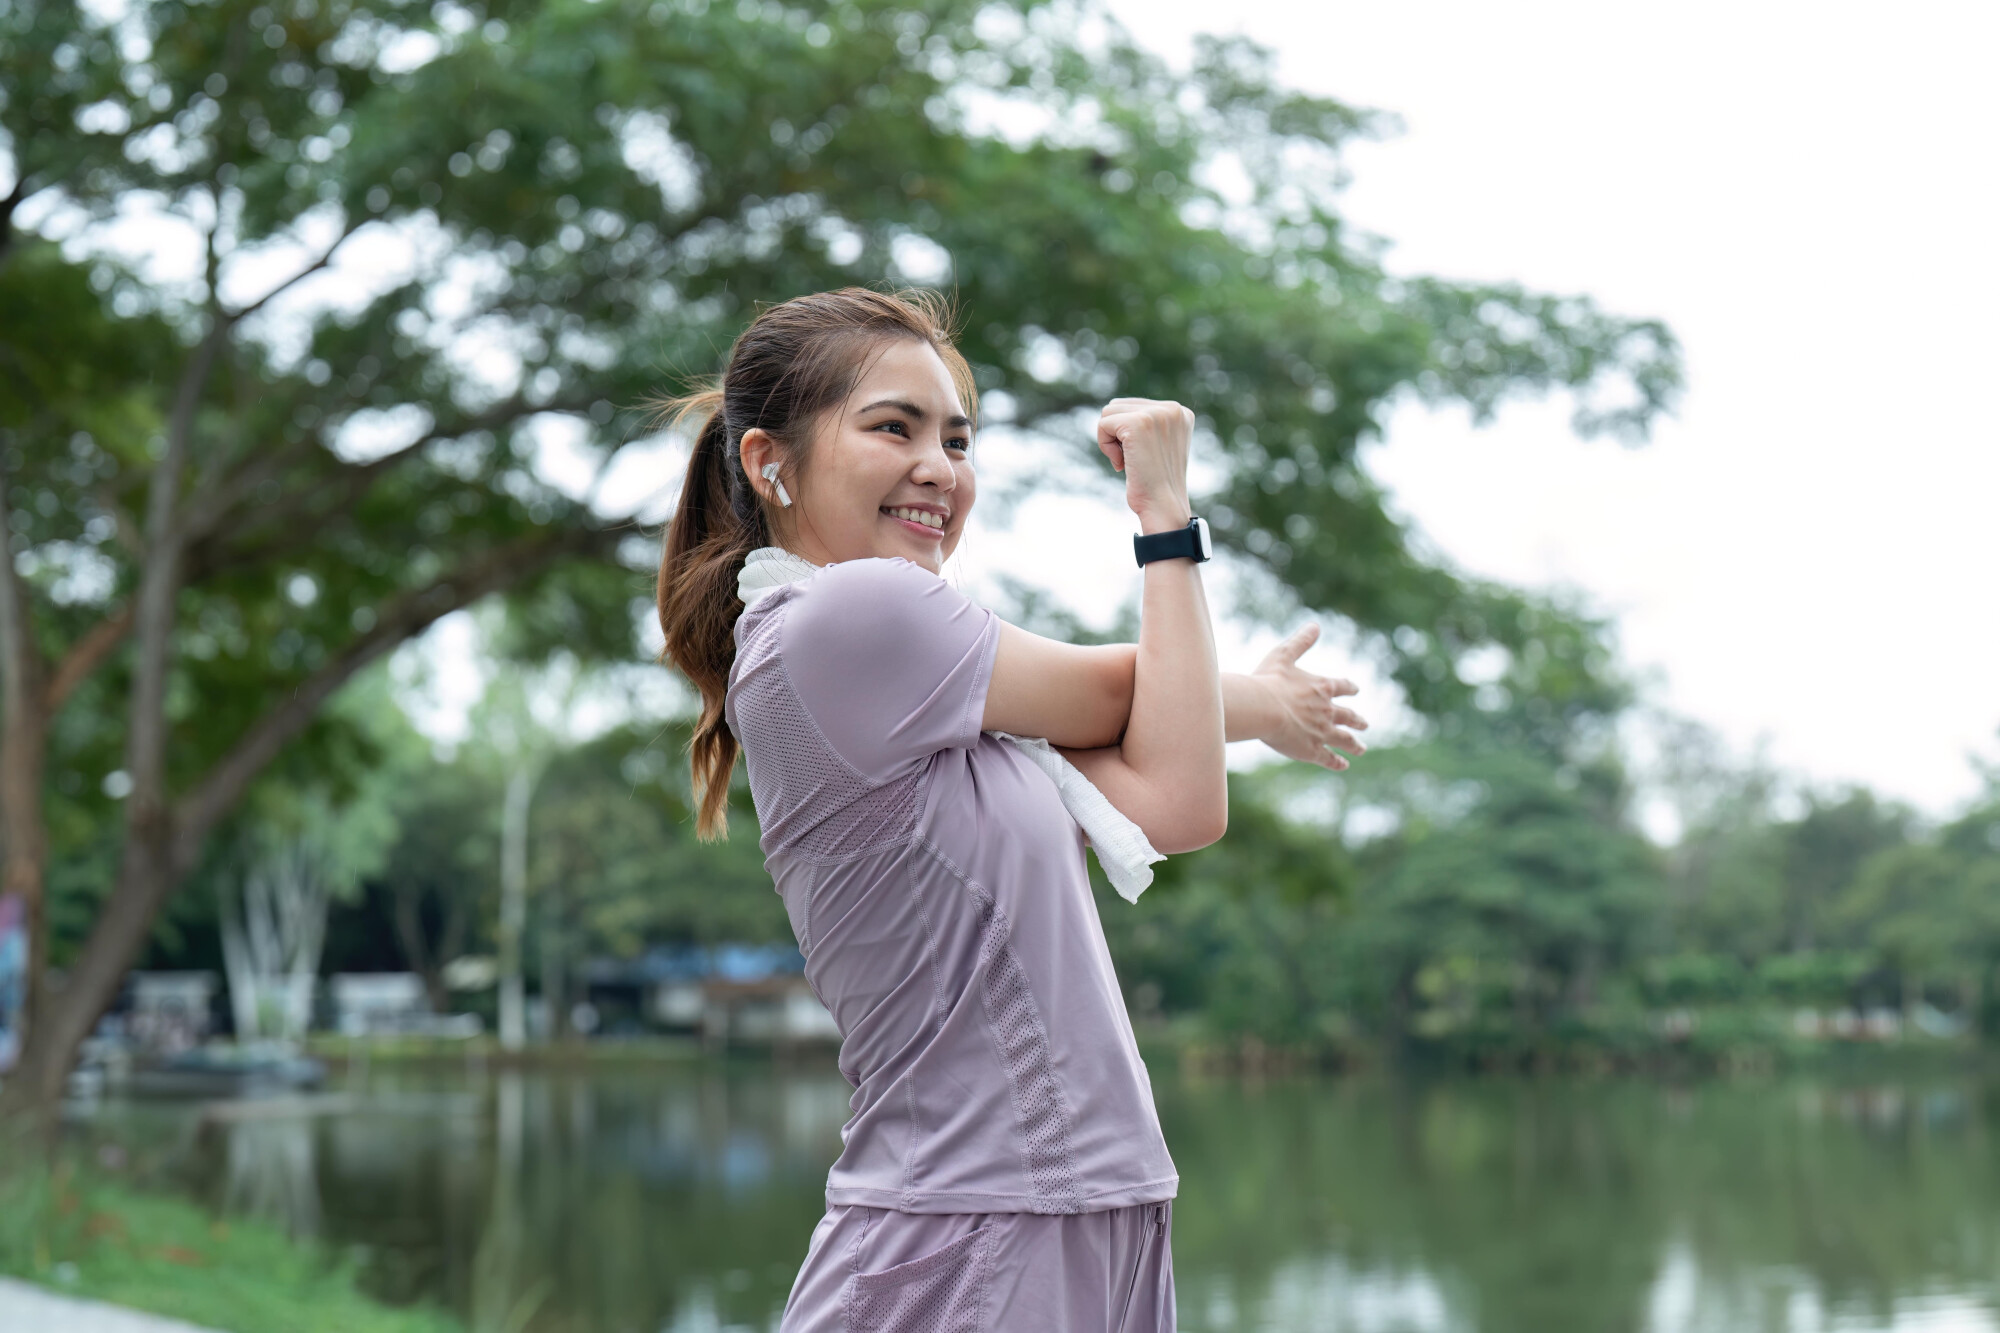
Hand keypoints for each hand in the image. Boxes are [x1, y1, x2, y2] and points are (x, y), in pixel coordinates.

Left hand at [1096, 397, 1193, 532]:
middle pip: (1119, 406)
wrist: (1163, 507)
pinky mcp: (1137, 423)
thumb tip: (1113, 407)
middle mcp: (1173, 409)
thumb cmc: (1157, 483)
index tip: (1144, 457)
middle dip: (1117, 435)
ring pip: (1108, 413)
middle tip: (1134, 460)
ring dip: (1111, 441)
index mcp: (1181, 412)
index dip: (1128, 434)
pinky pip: (1103, 425)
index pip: (1134, 406)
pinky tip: (1121, 464)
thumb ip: (1147, 423)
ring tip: (1129, 461)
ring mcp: (1156, 414)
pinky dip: (1105, 447)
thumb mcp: (1159, 445)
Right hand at [1250, 623, 1367, 769]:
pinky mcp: (1313, 750)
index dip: (1349, 688)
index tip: (1355, 690)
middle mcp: (1328, 711)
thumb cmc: (1268, 681)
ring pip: (1344, 739)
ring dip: (1354, 744)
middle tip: (1365, 724)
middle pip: (1348, 716)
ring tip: (1361, 748)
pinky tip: (1344, 764)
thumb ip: (1300, 642)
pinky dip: (1338, 761)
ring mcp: (1322, 732)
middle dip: (1357, 720)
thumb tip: (1315, 625)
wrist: (1262, 708)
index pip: (1342, 686)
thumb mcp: (1283, 655)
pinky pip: (1329, 758)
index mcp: (1322, 688)